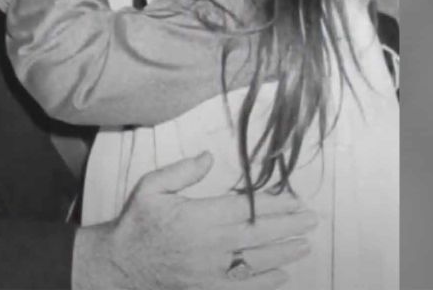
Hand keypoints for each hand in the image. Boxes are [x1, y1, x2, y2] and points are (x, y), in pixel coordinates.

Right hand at [73, 151, 316, 289]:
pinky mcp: (208, 288)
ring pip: (257, 262)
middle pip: (258, 235)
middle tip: (312, 220)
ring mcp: (211, 271)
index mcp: (198, 217)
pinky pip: (244, 288)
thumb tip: (210, 156)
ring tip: (305, 245)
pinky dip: (266, 283)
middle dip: (289, 227)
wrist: (120, 264)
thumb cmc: (137, 223)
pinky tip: (283, 276)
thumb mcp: (151, 188)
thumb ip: (182, 171)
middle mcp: (210, 245)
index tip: (294, 200)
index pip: (246, 209)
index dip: (274, 205)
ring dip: (284, 253)